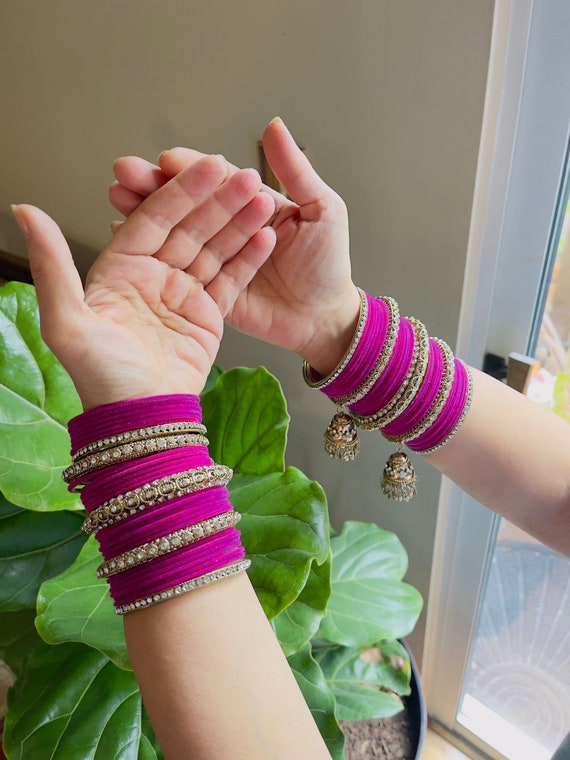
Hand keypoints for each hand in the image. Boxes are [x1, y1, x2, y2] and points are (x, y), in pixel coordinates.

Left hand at [13, 156, 275, 409]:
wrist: (143, 419)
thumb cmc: (102, 378)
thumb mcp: (68, 322)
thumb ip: (52, 265)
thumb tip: (25, 210)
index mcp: (120, 268)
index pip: (154, 218)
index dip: (182, 191)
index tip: (208, 166)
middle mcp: (153, 275)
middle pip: (190, 228)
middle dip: (218, 201)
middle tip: (244, 176)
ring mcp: (183, 293)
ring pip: (214, 248)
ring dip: (239, 223)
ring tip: (264, 198)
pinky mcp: (208, 313)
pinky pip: (231, 279)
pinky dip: (249, 258)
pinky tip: (266, 235)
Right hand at [110, 118, 360, 375]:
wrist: (326, 319)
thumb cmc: (329, 265)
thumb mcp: (322, 211)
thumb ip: (296, 172)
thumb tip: (274, 126)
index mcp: (250, 205)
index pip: (214, 181)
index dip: (189, 169)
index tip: (166, 159)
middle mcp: (226, 228)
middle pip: (184, 201)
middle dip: (153, 183)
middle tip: (126, 171)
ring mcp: (213, 259)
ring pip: (172, 229)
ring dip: (142, 211)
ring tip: (118, 196)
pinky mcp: (205, 289)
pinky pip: (174, 267)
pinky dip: (149, 251)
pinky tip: (125, 233)